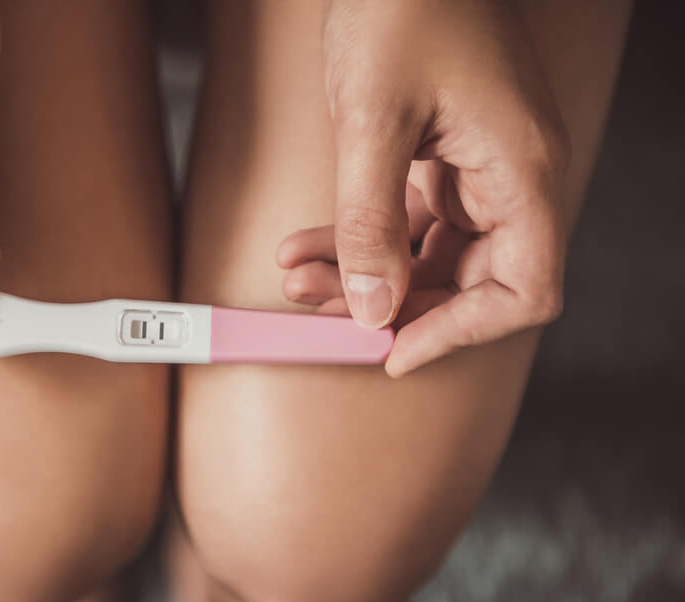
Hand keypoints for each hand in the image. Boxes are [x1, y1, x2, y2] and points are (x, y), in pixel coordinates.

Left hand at [279, 0, 569, 376]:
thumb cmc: (402, 8)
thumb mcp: (372, 121)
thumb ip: (371, 222)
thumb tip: (371, 307)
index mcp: (521, 169)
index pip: (524, 288)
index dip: (464, 331)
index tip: (396, 349)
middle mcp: (510, 175)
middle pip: (468, 279)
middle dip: (388, 300)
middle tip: (319, 311)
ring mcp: (478, 167)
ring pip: (426, 252)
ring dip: (360, 271)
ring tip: (296, 276)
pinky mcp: (444, 157)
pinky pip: (406, 219)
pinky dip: (358, 236)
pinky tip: (306, 245)